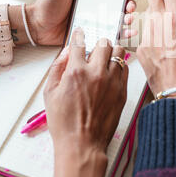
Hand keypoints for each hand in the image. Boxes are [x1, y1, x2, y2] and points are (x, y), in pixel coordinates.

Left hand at [26, 0, 138, 44]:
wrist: (38, 25)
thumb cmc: (47, 2)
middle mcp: (94, 6)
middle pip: (119, 5)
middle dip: (130, 5)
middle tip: (131, 7)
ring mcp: (94, 20)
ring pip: (117, 20)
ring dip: (128, 19)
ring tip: (129, 20)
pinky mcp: (91, 33)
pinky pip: (108, 34)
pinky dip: (120, 34)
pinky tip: (127, 33)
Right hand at [44, 29, 128, 176]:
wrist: (82, 143)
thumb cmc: (64, 122)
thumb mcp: (49, 93)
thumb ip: (57, 68)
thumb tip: (66, 52)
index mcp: (75, 72)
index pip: (78, 43)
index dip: (78, 35)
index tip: (79, 32)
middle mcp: (96, 73)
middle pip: (104, 44)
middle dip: (99, 42)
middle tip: (96, 47)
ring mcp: (111, 82)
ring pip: (119, 53)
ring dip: (112, 51)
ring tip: (107, 57)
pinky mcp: (122, 91)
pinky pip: (126, 68)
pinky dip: (120, 65)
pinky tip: (113, 70)